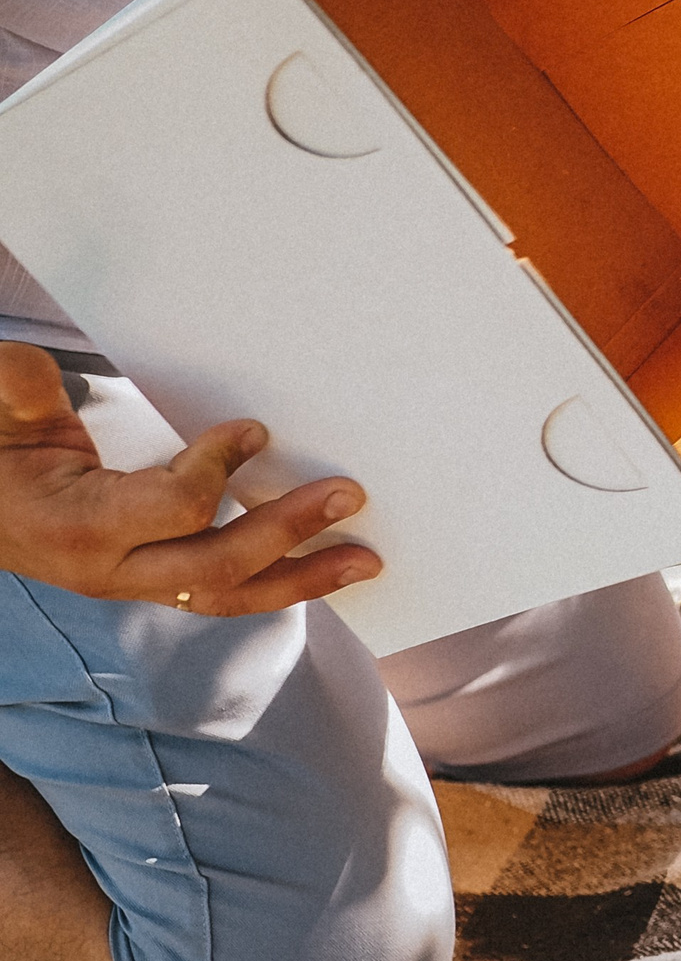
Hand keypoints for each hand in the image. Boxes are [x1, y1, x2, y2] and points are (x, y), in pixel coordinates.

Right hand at [0, 342, 378, 613]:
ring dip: (302, 578)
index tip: (254, 429)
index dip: (218, 468)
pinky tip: (324, 569)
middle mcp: (111, 569)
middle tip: (349, 494)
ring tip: (365, 561)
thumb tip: (30, 366)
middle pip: (216, 564)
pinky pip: (223, 592)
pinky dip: (277, 583)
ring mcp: (135, 583)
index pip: (174, 509)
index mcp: (78, 526)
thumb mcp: (2, 415)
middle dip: (288, 530)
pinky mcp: (154, 582)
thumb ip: (18, 391)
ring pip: (228, 594)